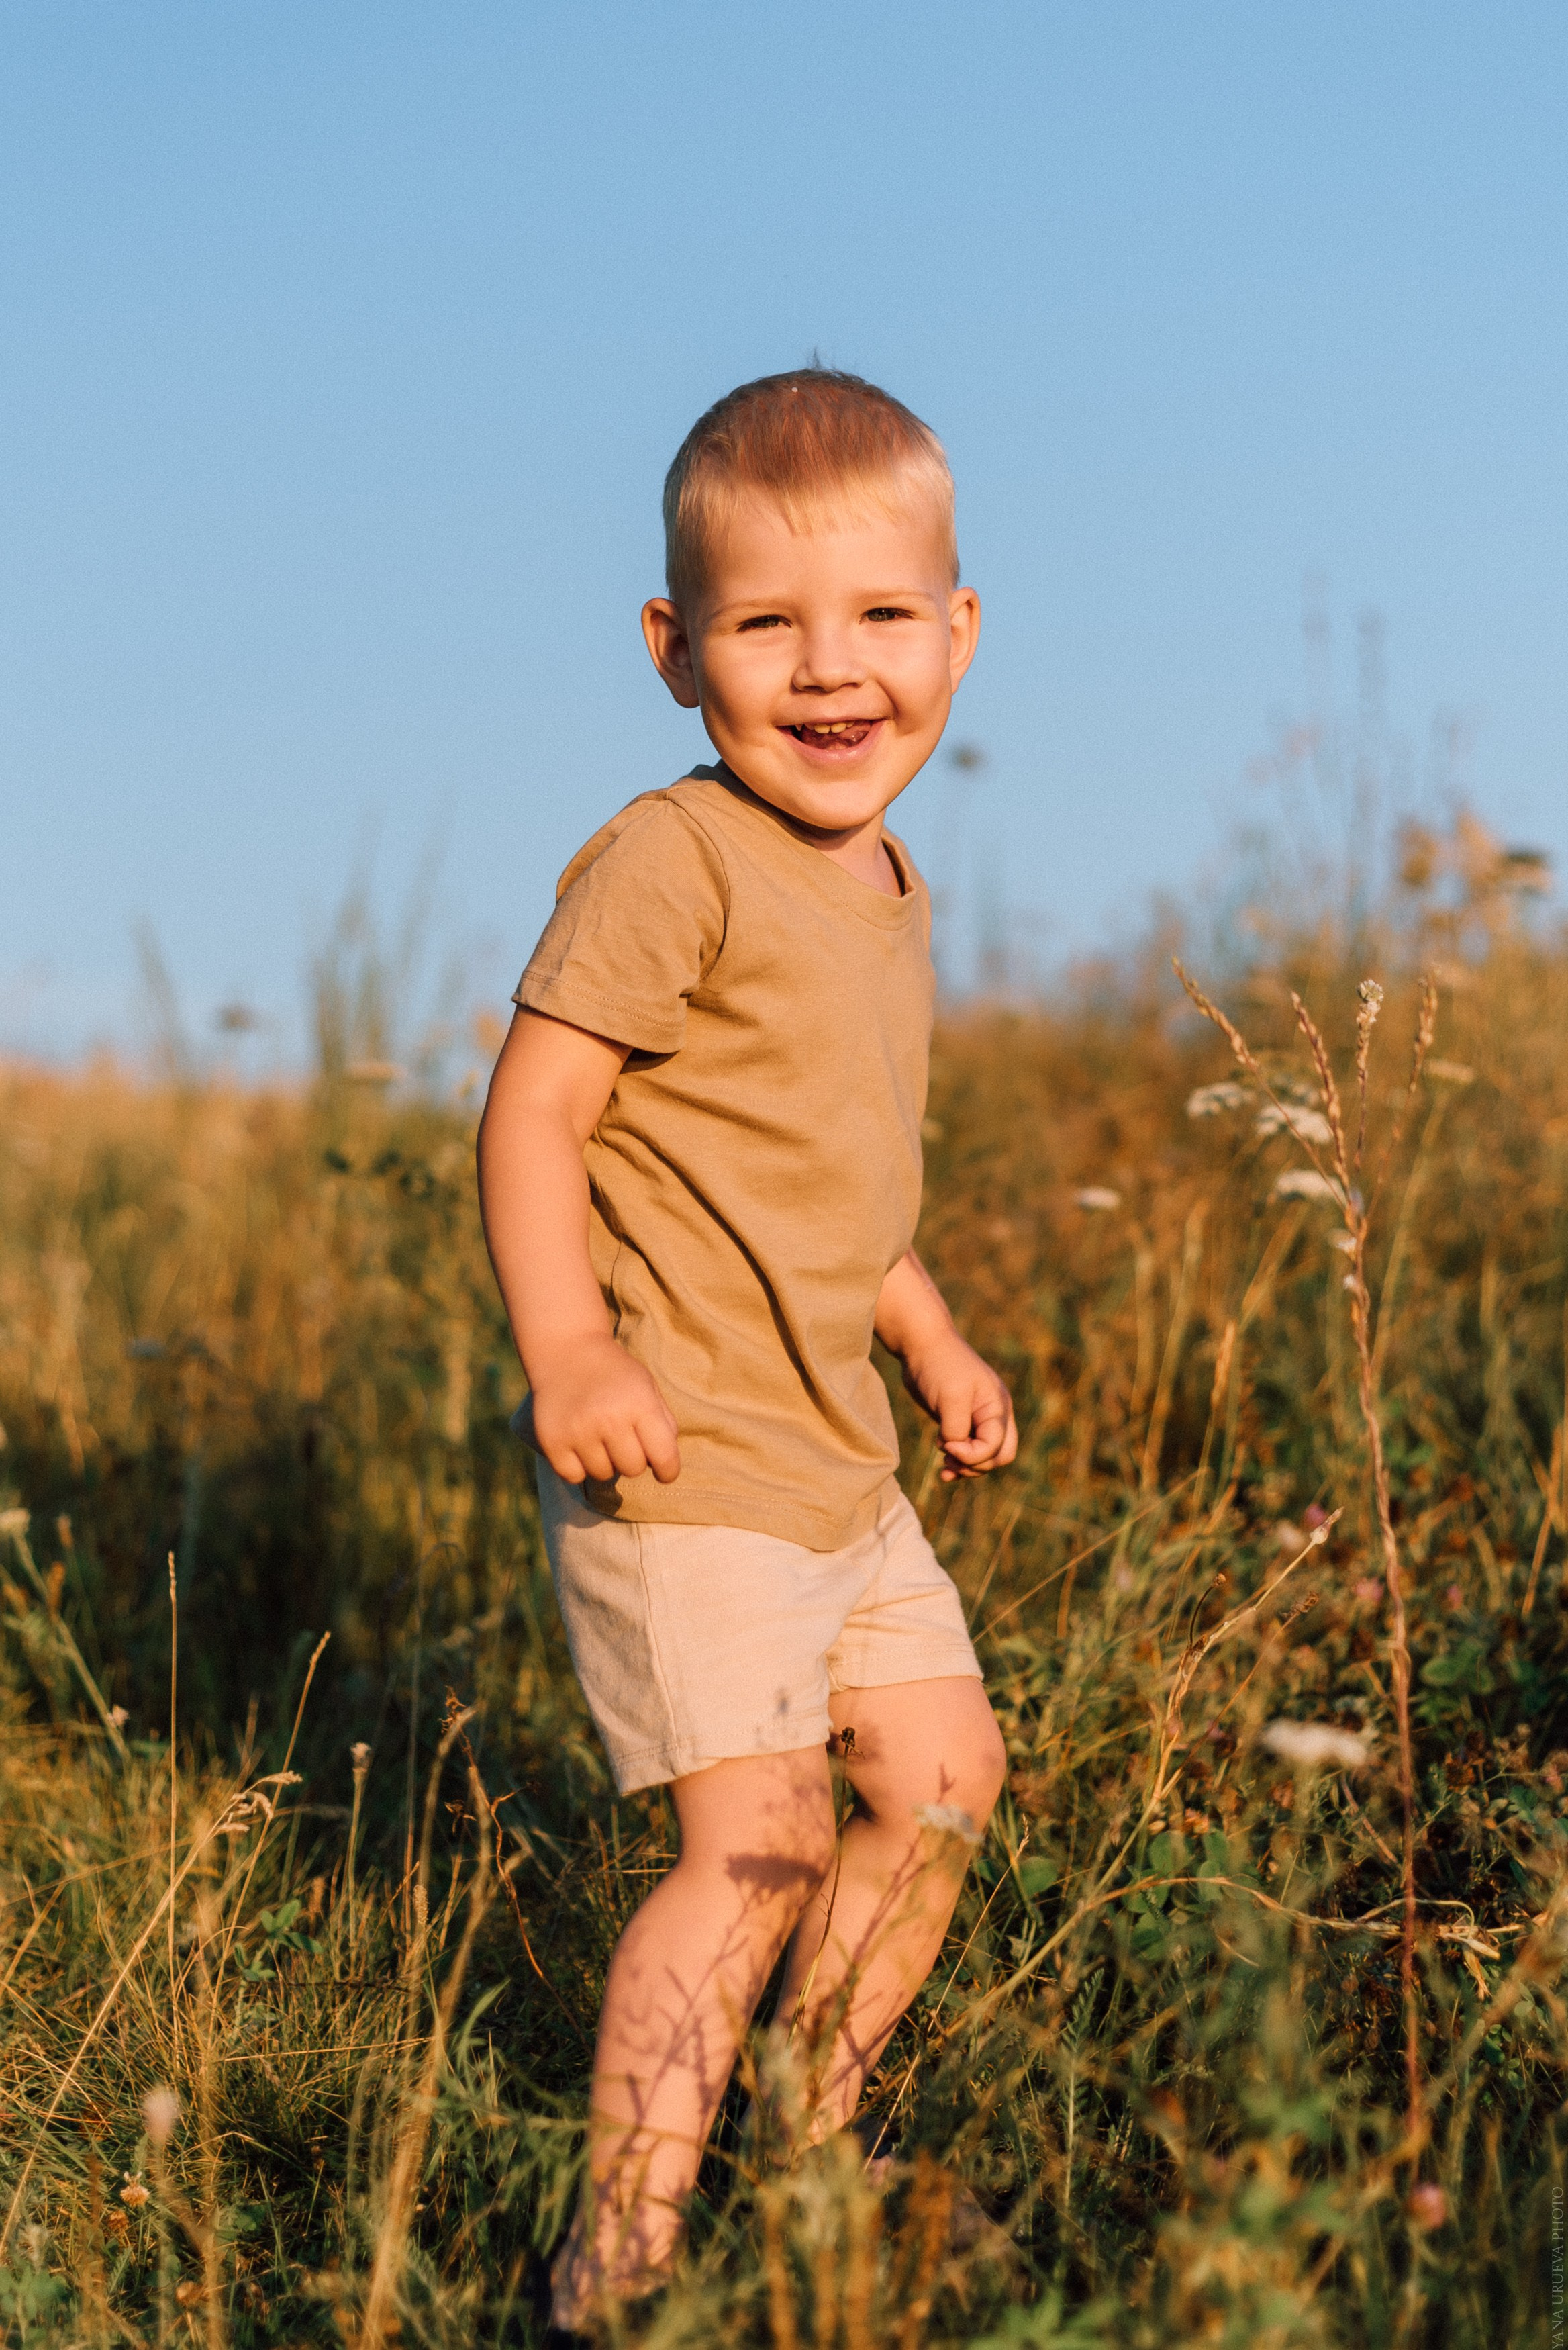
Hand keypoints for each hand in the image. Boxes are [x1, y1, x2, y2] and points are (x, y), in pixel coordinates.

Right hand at [529, 1334, 680, 1485]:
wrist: (567, 1350)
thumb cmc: (614, 1373)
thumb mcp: (647, 1386)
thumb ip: (664, 1422)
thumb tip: (666, 1463)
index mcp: (640, 1404)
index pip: (664, 1458)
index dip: (668, 1471)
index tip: (663, 1471)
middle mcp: (610, 1419)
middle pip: (633, 1470)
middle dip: (632, 1459)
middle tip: (623, 1441)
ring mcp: (578, 1431)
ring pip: (603, 1474)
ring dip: (605, 1462)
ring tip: (598, 1438)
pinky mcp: (552, 1440)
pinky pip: (573, 1476)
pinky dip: (578, 1468)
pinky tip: (579, 1446)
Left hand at [900, 1328, 1017, 1481]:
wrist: (921, 1344)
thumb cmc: (939, 1366)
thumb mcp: (951, 1397)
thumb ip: (957, 1429)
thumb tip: (955, 1450)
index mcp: (997, 1407)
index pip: (996, 1447)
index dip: (973, 1455)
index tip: (946, 1445)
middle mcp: (993, 1414)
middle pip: (998, 1456)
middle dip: (975, 1466)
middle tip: (948, 1462)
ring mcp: (977, 1417)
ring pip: (984, 1456)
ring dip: (965, 1466)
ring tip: (944, 1468)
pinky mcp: (960, 1420)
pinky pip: (967, 1448)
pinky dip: (958, 1460)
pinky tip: (943, 1465)